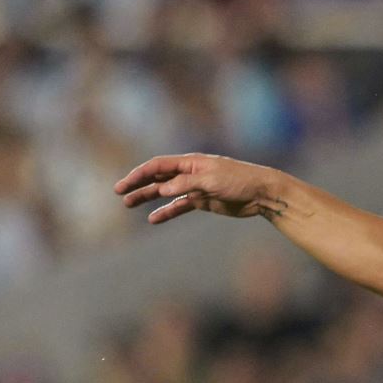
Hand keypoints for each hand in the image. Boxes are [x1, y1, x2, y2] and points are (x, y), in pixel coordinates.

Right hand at [115, 154, 284, 223]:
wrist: (262, 193)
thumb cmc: (239, 180)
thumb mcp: (211, 180)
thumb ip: (185, 184)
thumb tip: (161, 189)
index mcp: (190, 163)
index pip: (158, 166)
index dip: (139, 174)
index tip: (124, 184)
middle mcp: (190, 173)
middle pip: (158, 177)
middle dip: (138, 184)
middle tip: (119, 193)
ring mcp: (195, 187)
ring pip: (165, 192)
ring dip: (148, 197)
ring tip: (129, 204)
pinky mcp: (203, 201)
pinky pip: (180, 206)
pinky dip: (167, 212)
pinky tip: (154, 219)